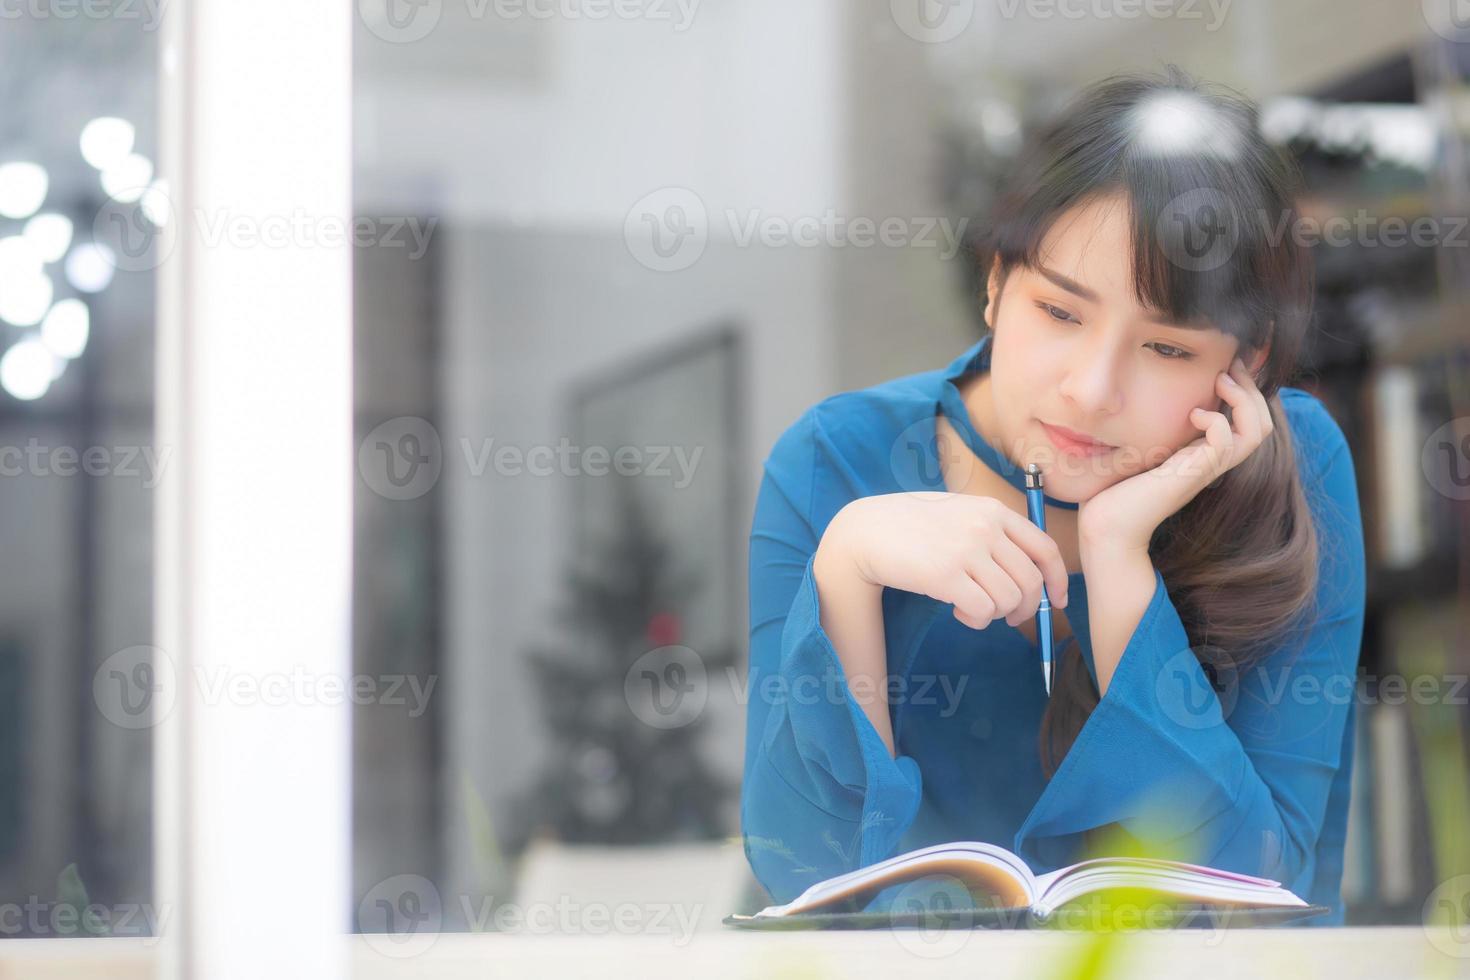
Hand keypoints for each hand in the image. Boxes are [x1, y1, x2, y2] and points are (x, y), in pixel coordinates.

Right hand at [819, 491, 1070, 630]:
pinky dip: (975, 619)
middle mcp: (985, 527)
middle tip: (1007, 617)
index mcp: (993, 511)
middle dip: (1024, 608)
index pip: (1045, 548)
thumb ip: (993, 534)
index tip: (1056, 600)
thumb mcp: (959, 515)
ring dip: (994, 614)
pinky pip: (983, 611)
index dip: (1057, 580)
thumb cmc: (911, 527)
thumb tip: (1030, 577)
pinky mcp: (945, 575)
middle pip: (1030, 581)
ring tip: (970, 607)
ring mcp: (965, 549)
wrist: (866, 531)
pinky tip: (956, 610)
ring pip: (1008, 600)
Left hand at [1076, 356, 1275, 552]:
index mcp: (1203, 455)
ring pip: (1255, 431)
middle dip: (1252, 389)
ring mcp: (1204, 469)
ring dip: (1244, 399)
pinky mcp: (1191, 475)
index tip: (1226, 367)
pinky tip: (1192, 414)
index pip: (1249, 422)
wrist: (1107, 529)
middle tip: (1230, 368)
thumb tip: (1138, 401)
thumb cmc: (1115, 493)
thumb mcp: (1139, 450)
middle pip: (1262, 424)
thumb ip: (1151, 430)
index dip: (1246, 391)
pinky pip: (1225, 442)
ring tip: (1220, 383)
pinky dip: (1216, 420)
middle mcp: (1211, 462)